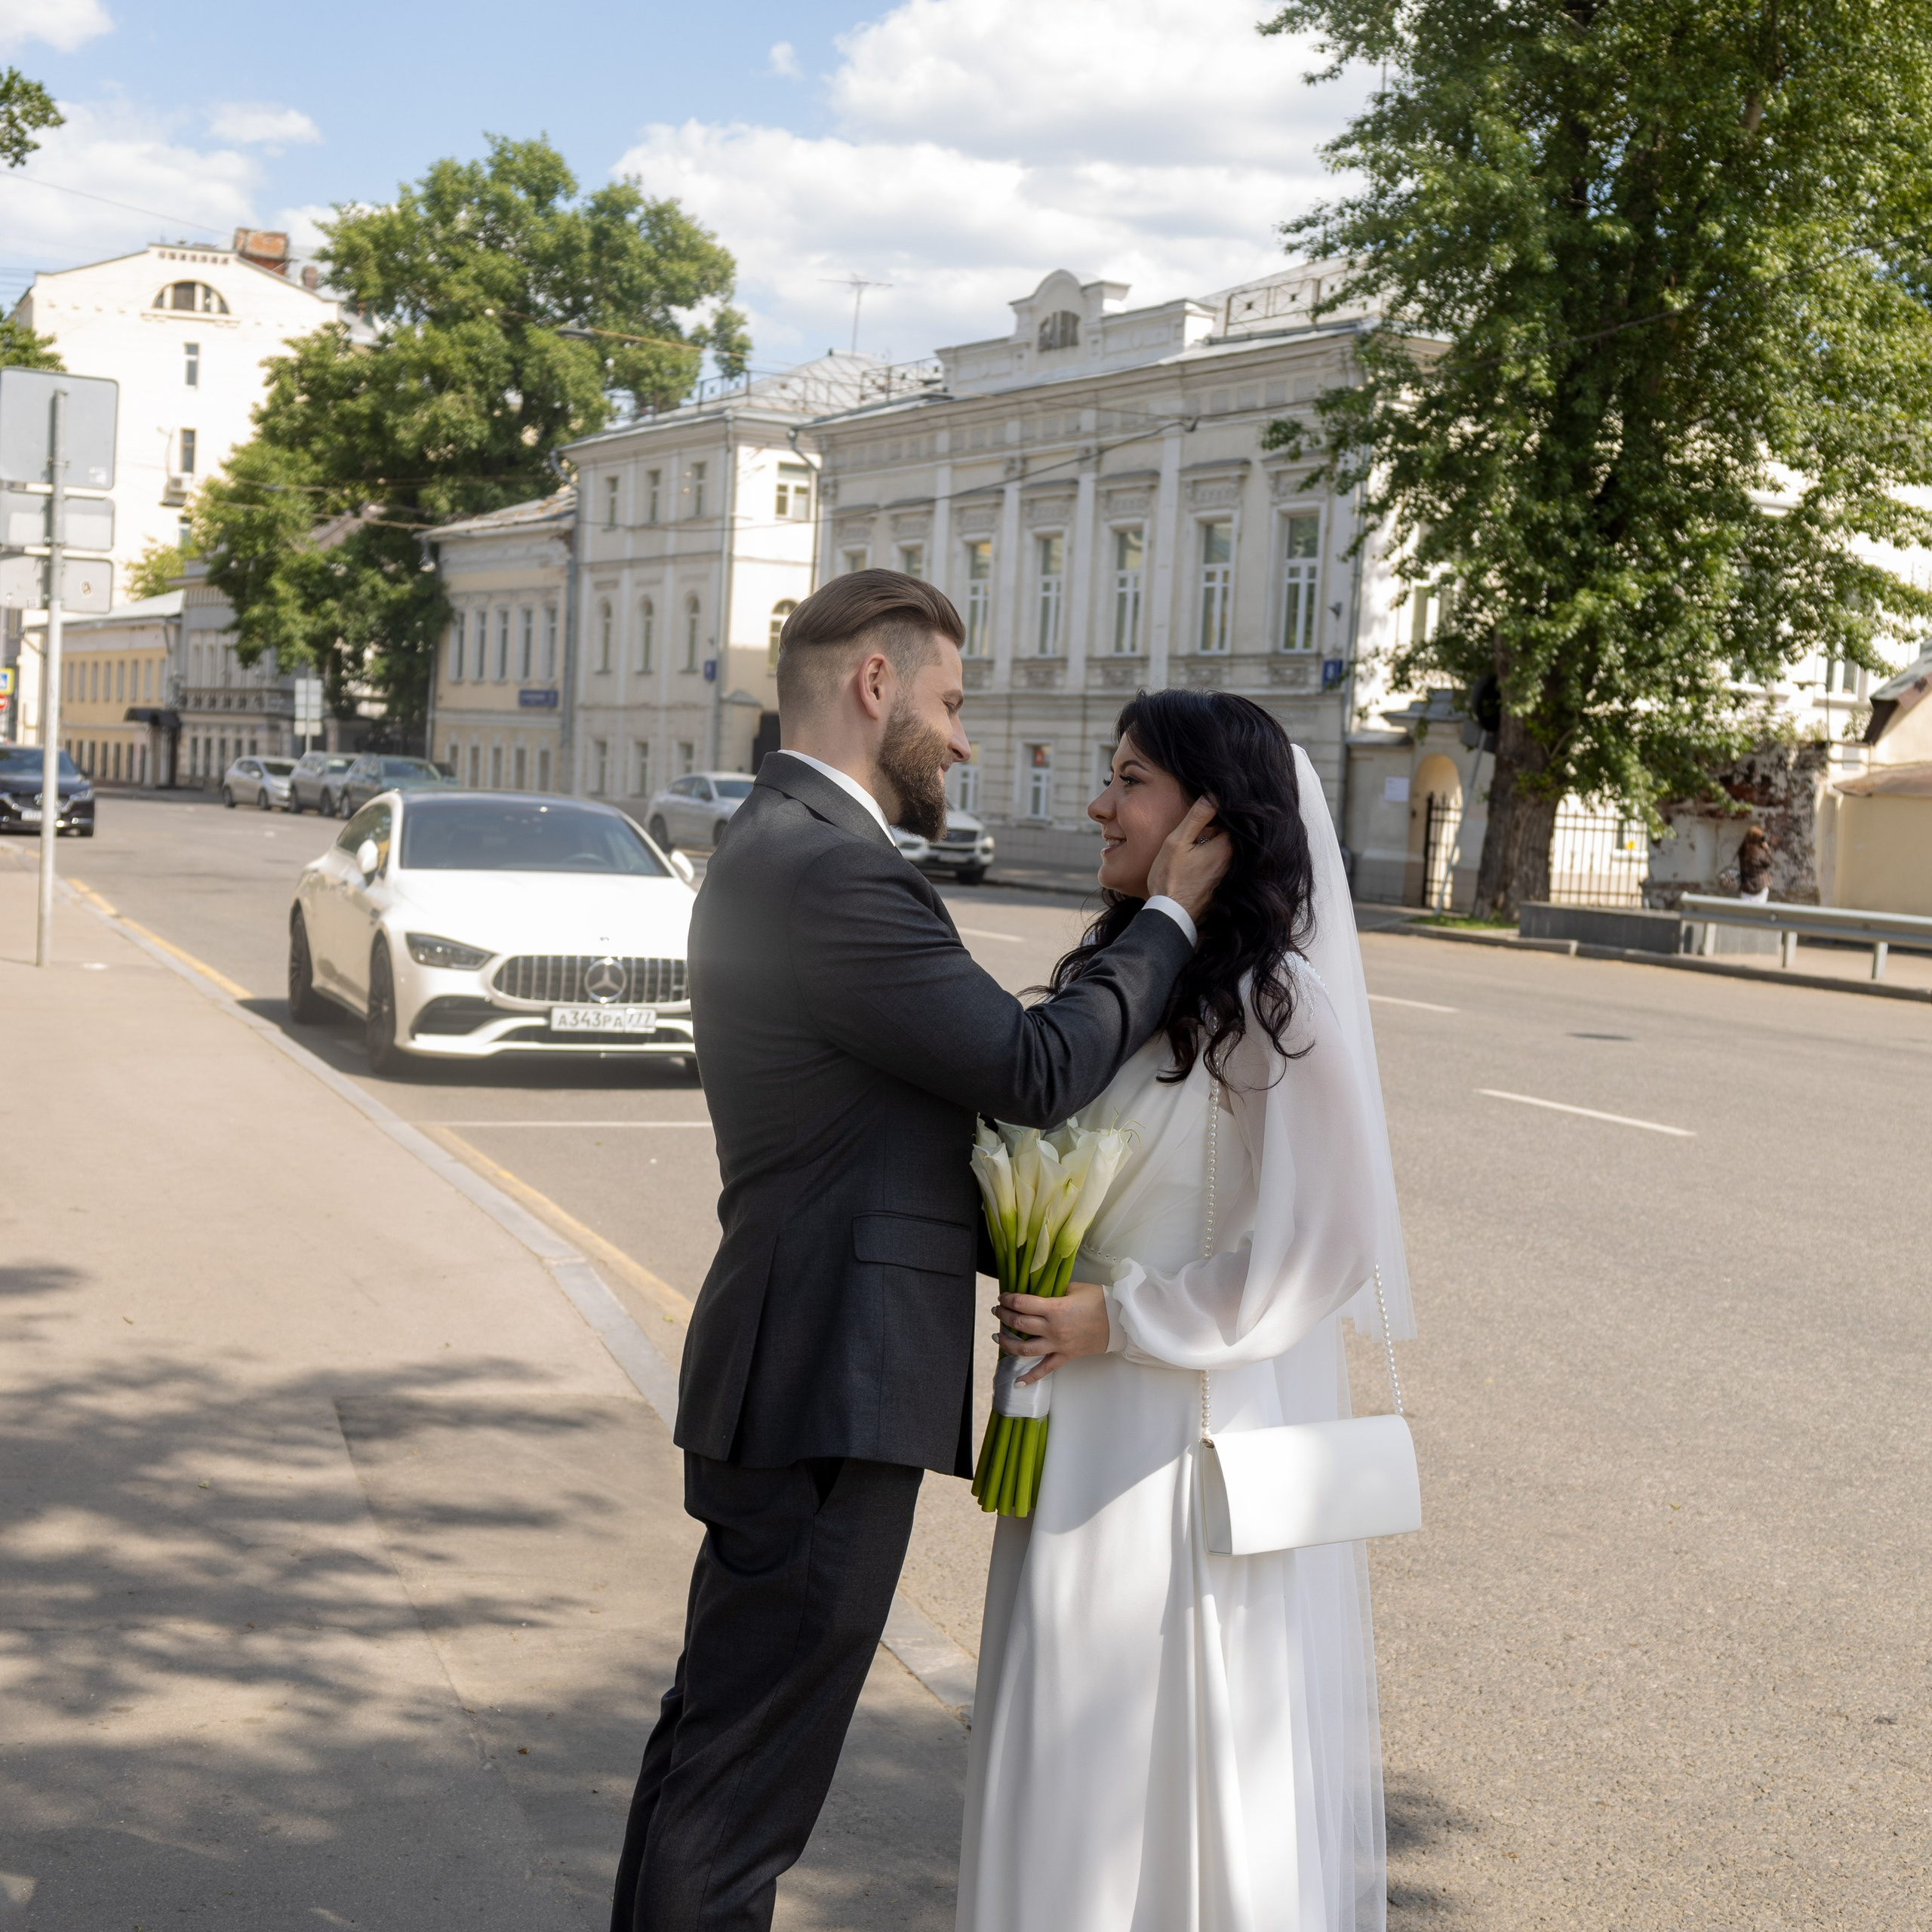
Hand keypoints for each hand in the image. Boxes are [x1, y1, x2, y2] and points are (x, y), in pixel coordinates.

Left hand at [996, 1281, 1110, 1383]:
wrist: (1120, 1321)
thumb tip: (1036, 1292)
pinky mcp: (1065, 1356)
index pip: (1023, 1304)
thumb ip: (1053, 1290)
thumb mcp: (1074, 1288)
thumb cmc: (1099, 1301)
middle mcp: (1053, 1329)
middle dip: (1004, 1316)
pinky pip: (1045, 1369)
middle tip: (997, 1310)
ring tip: (997, 1336)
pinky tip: (1017, 1382)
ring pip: (1025, 1349)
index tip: (1003, 1296)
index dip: (1008, 1299)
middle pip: (1019, 1324)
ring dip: (1007, 1343)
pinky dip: (1030, 1377)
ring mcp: (1058, 1345)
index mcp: (1055, 1308)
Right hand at [1146, 796, 1228, 922]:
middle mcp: (1232, 859)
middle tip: (1194, 826)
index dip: (1216, 811)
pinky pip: (1219, 860)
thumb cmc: (1170, 877)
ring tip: (1192, 841)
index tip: (1204, 808)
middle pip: (1227, 832)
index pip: (1229, 818)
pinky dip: (1210, 854)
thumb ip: (1196, 817)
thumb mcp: (1177, 842)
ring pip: (1222, 846)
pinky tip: (1194, 858)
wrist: (1170, 913)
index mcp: (1225, 846)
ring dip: (1210, 840)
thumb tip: (1213, 795)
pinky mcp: (1221, 882)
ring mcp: (1227, 872)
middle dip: (1213, 825)